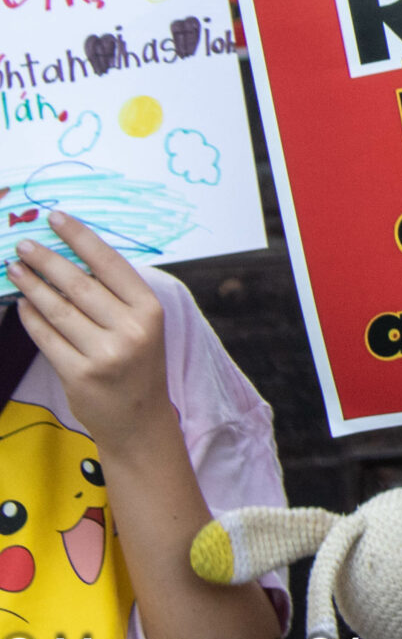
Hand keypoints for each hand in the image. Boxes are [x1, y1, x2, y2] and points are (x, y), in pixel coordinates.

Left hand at [7, 212, 176, 449]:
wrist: (139, 419)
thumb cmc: (139, 364)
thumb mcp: (142, 326)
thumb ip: (115, 297)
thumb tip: (72, 262)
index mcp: (150, 309)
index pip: (111, 264)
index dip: (81, 238)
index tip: (57, 218)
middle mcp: (130, 329)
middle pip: (79, 285)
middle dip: (47, 261)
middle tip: (24, 244)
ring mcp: (104, 353)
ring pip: (58, 310)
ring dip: (31, 286)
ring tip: (15, 268)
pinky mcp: (79, 374)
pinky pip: (47, 338)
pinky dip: (30, 318)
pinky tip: (20, 303)